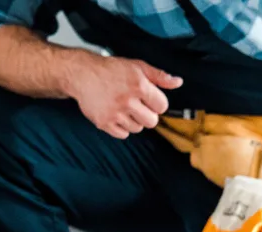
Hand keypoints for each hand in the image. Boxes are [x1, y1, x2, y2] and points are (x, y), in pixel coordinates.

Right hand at [65, 54, 181, 138]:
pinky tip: (117, 115)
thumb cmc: (111, 70)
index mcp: (139, 85)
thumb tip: (178, 82)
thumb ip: (159, 76)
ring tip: (125, 108)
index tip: (149, 99)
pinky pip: (123, 134)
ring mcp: (114, 113)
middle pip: (152, 121)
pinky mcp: (103, 122)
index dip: (157, 103)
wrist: (83, 74)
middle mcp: (127, 100)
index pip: (162, 106)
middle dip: (148, 114)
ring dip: (134, 120)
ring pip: (138, 129)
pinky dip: (122, 127)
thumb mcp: (137, 66)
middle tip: (138, 105)